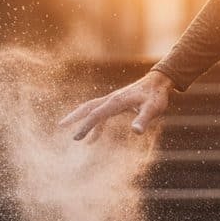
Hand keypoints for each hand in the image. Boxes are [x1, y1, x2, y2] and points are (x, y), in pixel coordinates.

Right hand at [59, 70, 173, 140]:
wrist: (159, 82)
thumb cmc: (156, 96)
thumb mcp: (153, 109)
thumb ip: (144, 120)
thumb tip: (136, 132)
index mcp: (117, 101)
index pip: (97, 115)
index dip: (86, 126)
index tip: (76, 137)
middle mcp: (111, 99)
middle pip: (88, 107)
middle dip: (74, 117)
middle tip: (61, 126)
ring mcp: (112, 100)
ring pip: (92, 109)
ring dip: (81, 119)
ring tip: (74, 135)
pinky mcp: (116, 102)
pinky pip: (101, 113)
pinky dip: (95, 124)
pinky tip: (94, 138)